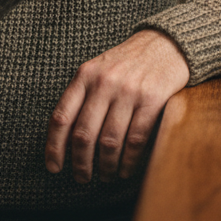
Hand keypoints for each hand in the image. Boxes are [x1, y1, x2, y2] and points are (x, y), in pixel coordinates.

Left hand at [46, 29, 189, 182]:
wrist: (165, 43)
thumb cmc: (128, 62)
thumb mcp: (98, 70)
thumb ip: (82, 97)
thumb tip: (66, 141)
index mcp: (86, 75)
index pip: (62, 117)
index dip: (54, 147)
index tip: (54, 167)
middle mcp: (105, 82)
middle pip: (84, 134)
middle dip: (81, 163)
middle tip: (82, 177)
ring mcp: (129, 91)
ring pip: (109, 141)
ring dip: (105, 166)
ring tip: (105, 175)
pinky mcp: (152, 99)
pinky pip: (135, 139)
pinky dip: (128, 161)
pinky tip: (125, 169)